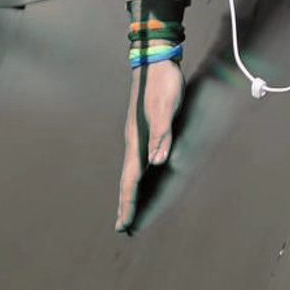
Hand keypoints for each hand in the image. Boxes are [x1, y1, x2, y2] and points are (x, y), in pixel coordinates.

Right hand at [116, 55, 182, 231]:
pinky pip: (138, 164)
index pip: (130, 180)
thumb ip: (163, 135)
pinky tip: (140, 180)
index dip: (128, 203)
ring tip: (127, 211)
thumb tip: (158, 162)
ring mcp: (137, 138)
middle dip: (124, 205)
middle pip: (127, 181)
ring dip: (129, 194)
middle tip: (122, 228)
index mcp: (138, 140)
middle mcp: (134, 142)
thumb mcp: (167, 108)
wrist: (156, 61)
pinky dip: (137, 179)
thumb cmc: (164, 84)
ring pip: (131, 173)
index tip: (124, 225)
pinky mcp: (143, 132)